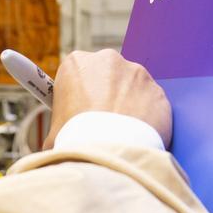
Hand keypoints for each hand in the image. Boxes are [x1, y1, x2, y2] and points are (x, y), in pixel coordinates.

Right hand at [42, 49, 171, 149]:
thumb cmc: (75, 140)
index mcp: (77, 63)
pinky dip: (147, 119)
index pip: (78, 73)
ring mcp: (137, 74)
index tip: (80, 111)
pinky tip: (137, 136)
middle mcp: (108, 60)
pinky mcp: (158, 91)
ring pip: (132, 89)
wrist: (108, 153)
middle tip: (101, 124)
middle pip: (108, 76)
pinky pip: (151, 105)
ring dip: (128, 106)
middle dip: (106, 96)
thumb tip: (59, 141)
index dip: (79, 95)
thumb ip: (61, 126)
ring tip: (120, 134)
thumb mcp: (55, 132)